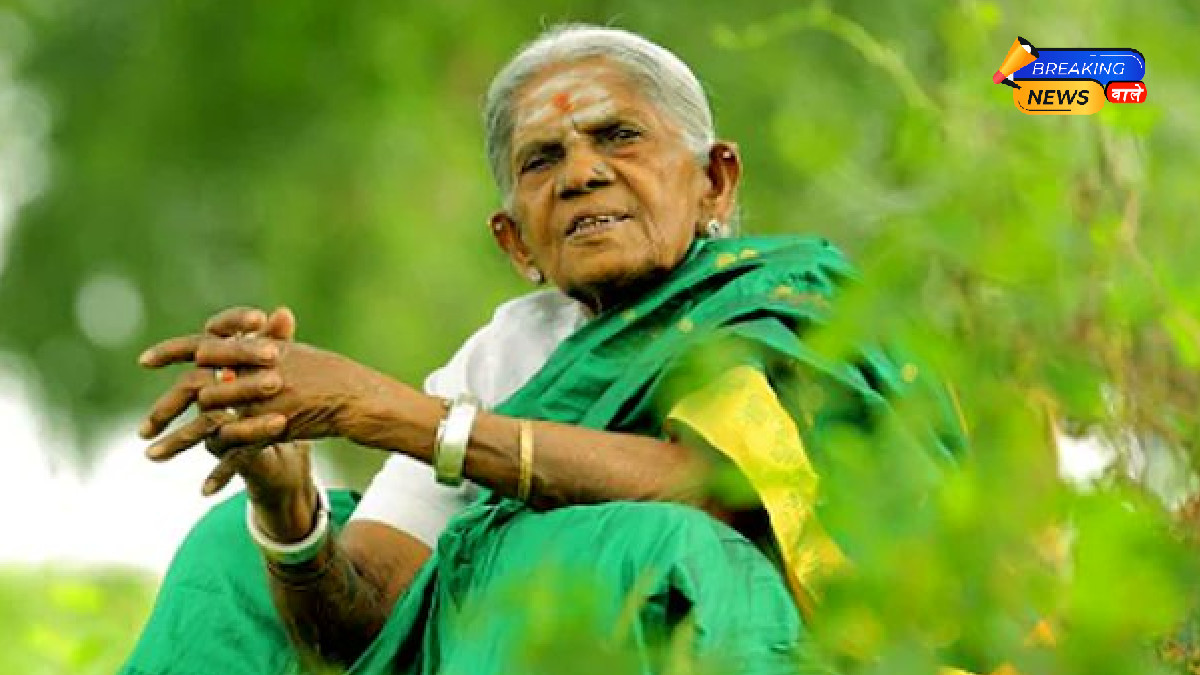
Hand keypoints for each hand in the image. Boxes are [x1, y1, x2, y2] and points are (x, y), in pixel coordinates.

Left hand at [138, 306, 378, 495]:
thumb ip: (266, 343)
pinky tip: (204, 489)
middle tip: (142, 429)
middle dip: (164, 409)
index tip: (143, 360)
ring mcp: (260, 401)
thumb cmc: (327, 373)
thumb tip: (246, 332)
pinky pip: (240, 452)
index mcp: (251, 350)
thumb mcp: (295, 353)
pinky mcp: (272, 428)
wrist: (355, 397)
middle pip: (195, 389)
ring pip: (209, 423)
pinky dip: (223, 472)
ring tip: (151, 456)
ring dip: (178, 442)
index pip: (201, 345)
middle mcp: (250, 372)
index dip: (171, 350)